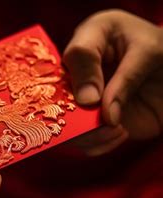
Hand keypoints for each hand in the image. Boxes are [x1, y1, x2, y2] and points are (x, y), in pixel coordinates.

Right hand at [64, 10, 162, 155]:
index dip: (81, 80)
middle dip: (75, 116)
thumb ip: (123, 76)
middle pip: (56, 96)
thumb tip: (89, 102)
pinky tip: (120, 133)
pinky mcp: (94, 123)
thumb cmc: (162, 50)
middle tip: (104, 122)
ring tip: (117, 130)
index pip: (73, 56)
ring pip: (66, 125)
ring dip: (88, 135)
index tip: (94, 100)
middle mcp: (76, 73)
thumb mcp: (148, 51)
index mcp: (88, 42)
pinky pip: (85, 142)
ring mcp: (82, 101)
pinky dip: (99, 144)